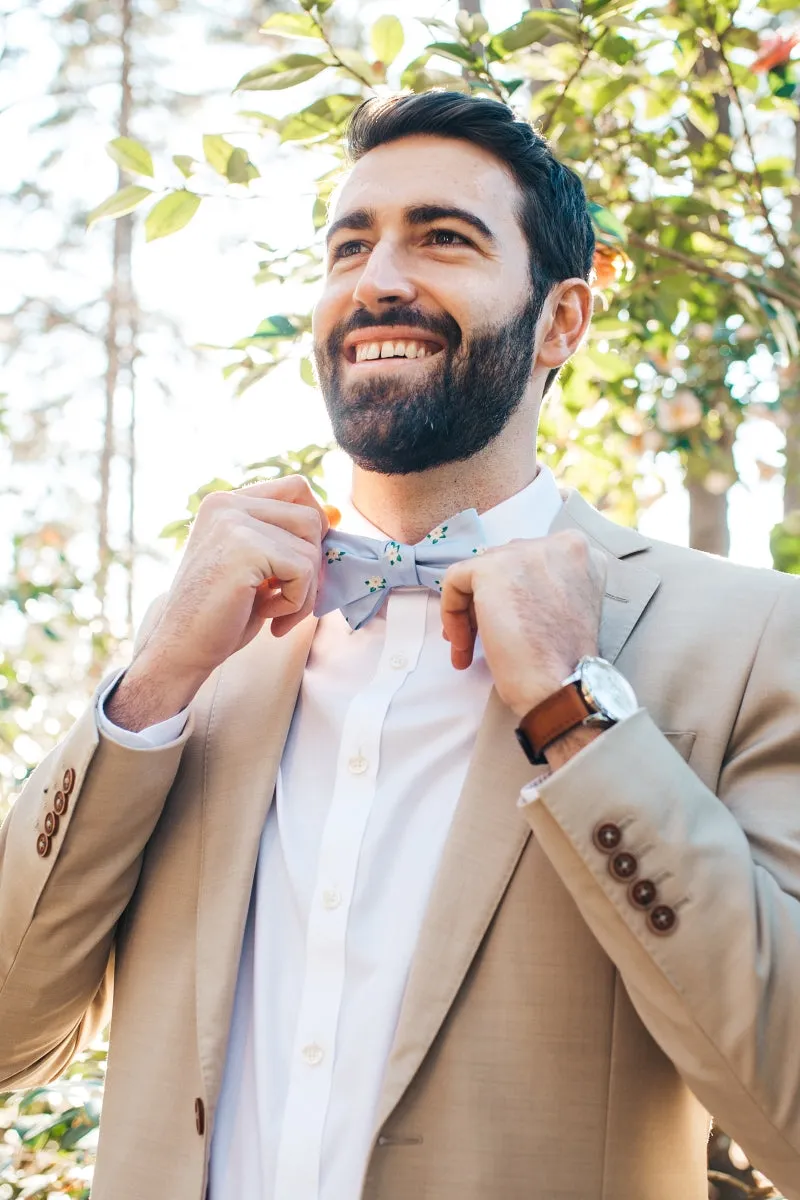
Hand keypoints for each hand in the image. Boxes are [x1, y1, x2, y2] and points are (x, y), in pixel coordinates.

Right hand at [108, 476, 328, 729]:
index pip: (296, 488)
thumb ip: (286, 538)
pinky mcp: (245, 548)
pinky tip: (265, 615)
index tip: (298, 564)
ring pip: (311, 549)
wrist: (182, 649)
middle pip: (311, 518)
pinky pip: (303, 571)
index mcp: (226, 503)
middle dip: (311, 566)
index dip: (313, 525)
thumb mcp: (257, 566)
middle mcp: (228, 505)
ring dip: (303, 591)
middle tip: (285, 598)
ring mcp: (234, 523)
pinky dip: (294, 603)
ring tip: (271, 610)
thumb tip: (337, 516)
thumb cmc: (221, 613)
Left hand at [440, 530, 606, 718]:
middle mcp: (556, 543)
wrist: (561, 684)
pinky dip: (452, 612)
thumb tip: (504, 589)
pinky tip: (461, 645)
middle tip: (481, 636)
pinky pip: (455, 580)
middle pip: (505, 564)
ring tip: (469, 648)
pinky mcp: (491, 568)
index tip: (507, 621)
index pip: (531, 563)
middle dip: (489, 600)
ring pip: (480, 573)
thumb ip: (544, 586)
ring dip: (471, 612)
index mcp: (578, 553)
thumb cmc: (565, 660)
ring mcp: (524, 552)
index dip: (514, 593)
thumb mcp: (567, 606)